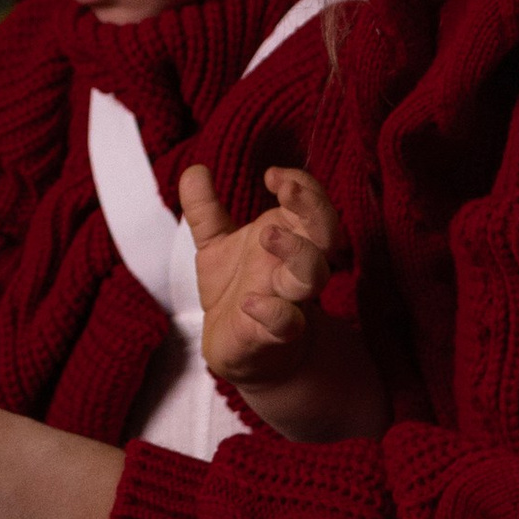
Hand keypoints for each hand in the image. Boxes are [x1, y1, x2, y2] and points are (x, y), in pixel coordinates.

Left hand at [180, 163, 387, 442]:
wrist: (238, 350)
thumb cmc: (236, 291)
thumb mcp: (214, 245)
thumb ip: (204, 209)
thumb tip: (194, 168)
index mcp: (288, 239)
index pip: (312, 204)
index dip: (302, 185)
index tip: (272, 175)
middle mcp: (294, 267)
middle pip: (325, 233)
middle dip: (314, 209)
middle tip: (286, 190)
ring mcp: (288, 300)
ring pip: (311, 274)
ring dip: (298, 252)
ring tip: (269, 233)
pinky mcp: (274, 335)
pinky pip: (285, 323)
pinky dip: (273, 312)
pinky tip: (251, 302)